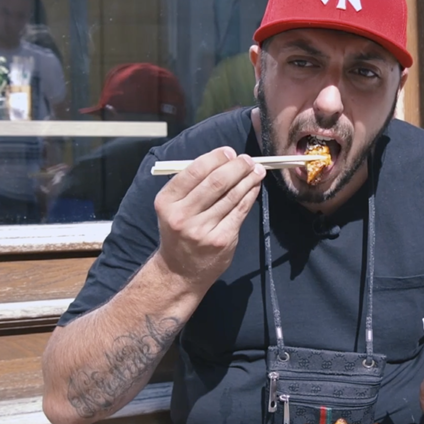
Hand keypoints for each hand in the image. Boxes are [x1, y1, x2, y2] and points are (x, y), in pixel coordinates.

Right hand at [154, 146, 265, 287]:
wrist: (180, 271)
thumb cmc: (179, 232)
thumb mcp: (173, 208)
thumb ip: (191, 185)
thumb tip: (224, 159)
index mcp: (167, 202)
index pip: (195, 171)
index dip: (216, 158)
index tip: (229, 152)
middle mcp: (182, 216)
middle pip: (216, 182)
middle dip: (237, 166)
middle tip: (248, 159)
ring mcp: (203, 230)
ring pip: (232, 196)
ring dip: (248, 179)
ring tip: (256, 170)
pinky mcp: (222, 240)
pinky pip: (240, 211)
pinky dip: (250, 195)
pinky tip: (255, 187)